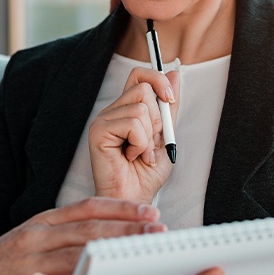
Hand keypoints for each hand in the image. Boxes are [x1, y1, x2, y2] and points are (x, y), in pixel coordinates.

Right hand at [0, 198, 163, 274]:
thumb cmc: (2, 270)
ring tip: (140, 259)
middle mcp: (37, 235)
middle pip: (89, 228)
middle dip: (127, 228)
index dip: (121, 207)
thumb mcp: (32, 244)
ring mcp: (28, 261)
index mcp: (43, 222)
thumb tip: (108, 243)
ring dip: (111, 256)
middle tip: (158, 231)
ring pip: (77, 254)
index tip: (150, 210)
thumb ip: (64, 241)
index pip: (88, 207)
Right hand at [88, 67, 179, 202]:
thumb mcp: (166, 136)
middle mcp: (113, 111)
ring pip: (141, 108)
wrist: (135, 199)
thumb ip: (168, 108)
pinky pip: (132, 124)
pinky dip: (141, 144)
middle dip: (158, 119)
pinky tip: (131, 156)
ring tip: (141, 153)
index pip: (139, 75)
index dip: (157, 79)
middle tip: (151, 142)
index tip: (170, 98)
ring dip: (149, 136)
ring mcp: (103, 120)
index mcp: (126, 109)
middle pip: (144, 89)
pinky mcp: (98, 131)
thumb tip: (175, 75)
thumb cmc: (145, 174)